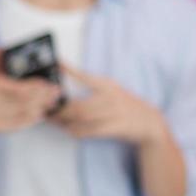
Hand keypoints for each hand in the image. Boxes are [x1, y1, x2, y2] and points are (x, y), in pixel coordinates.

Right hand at [0, 51, 62, 134]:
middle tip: (56, 94)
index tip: (51, 85)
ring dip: (40, 109)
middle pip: (24, 102)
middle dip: (44, 98)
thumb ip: (1, 56)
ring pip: (22, 114)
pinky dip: (30, 120)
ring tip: (49, 103)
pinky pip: (16, 124)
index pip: (21, 88)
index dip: (39, 88)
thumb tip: (15, 43)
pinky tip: (38, 114)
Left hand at [51, 64, 166, 144]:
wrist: (149, 122)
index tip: (57, 64)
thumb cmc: (125, 104)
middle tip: (46, 107)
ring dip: (63, 120)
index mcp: (109, 86)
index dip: (71, 70)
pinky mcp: (114, 128)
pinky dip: (75, 131)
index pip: (87, 76)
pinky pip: (89, 131)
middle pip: (78, 104)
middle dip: (59, 108)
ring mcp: (113, 114)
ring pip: (81, 118)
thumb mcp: (113, 89)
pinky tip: (67, 128)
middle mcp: (111, 98)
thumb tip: (66, 79)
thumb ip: (92, 85)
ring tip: (52, 119)